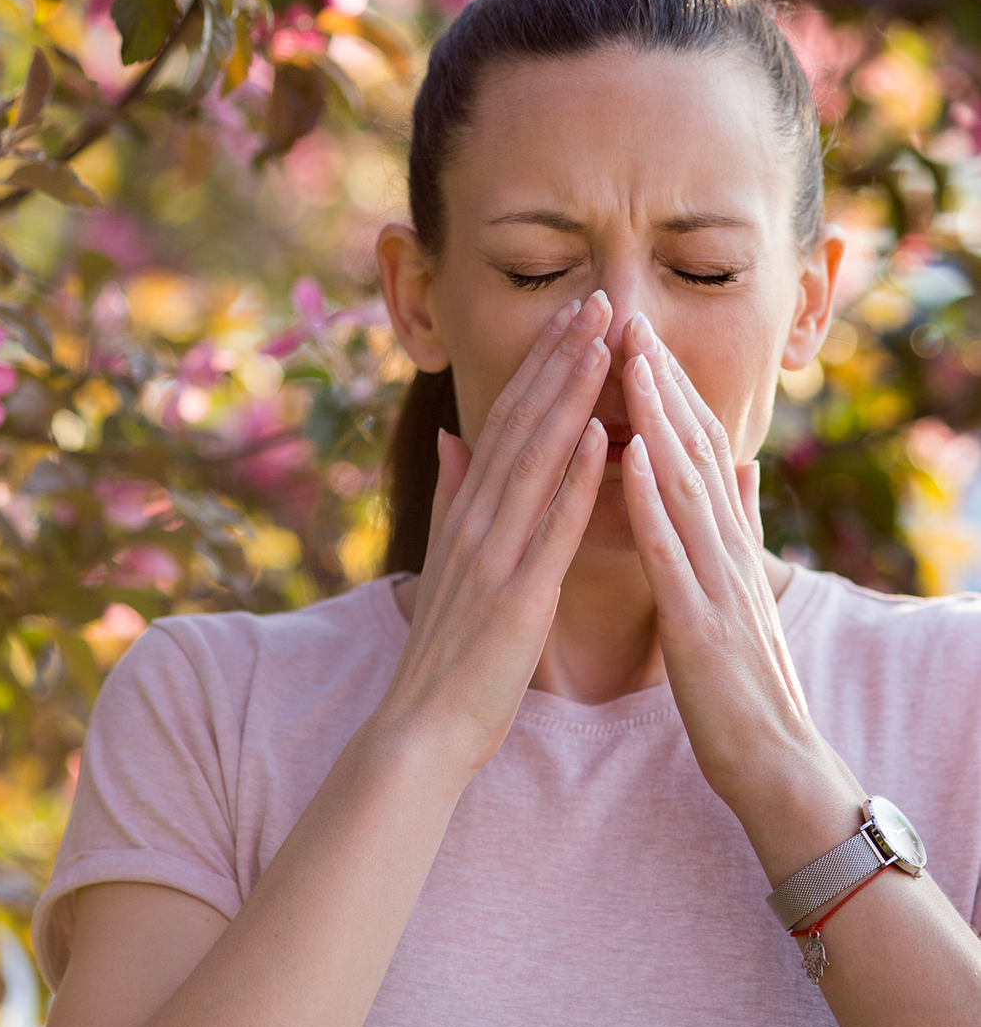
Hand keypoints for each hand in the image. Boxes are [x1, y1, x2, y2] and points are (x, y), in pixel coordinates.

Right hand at [377, 290, 611, 776]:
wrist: (423, 725)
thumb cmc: (447, 648)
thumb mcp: (445, 556)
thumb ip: (450, 493)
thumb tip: (454, 437)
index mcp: (467, 509)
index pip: (509, 419)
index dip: (542, 364)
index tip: (575, 315)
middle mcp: (476, 516)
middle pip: (523, 421)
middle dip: (562, 357)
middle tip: (598, 301)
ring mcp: (493, 551)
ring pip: (537, 457)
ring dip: (571, 395)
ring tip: (602, 341)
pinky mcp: (516, 593)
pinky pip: (550, 525)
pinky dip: (574, 478)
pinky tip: (600, 435)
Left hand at [618, 313, 859, 819]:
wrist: (775, 764)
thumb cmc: (746, 677)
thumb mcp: (745, 588)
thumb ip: (743, 524)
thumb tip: (747, 463)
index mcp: (726, 541)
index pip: (696, 448)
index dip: (668, 388)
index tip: (638, 333)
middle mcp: (726, 549)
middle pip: (693, 449)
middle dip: (661, 381)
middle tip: (630, 317)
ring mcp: (718, 582)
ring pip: (686, 485)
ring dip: (657, 419)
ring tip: (629, 361)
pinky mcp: (699, 623)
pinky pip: (672, 551)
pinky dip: (651, 498)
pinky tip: (630, 454)